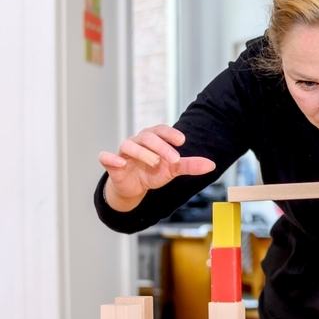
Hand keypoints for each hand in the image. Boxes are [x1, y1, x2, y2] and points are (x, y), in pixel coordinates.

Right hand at [98, 125, 215, 210]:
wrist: (135, 188)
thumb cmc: (153, 172)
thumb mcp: (173, 169)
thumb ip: (190, 165)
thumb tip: (211, 165)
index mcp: (153, 139)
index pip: (160, 130)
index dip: (170, 133)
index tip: (182, 141)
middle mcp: (137, 142)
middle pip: (147, 137)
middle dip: (161, 146)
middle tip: (174, 159)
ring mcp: (123, 152)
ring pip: (129, 145)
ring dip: (142, 153)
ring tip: (155, 163)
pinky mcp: (112, 164)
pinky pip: (106, 157)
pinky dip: (110, 158)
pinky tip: (119, 162)